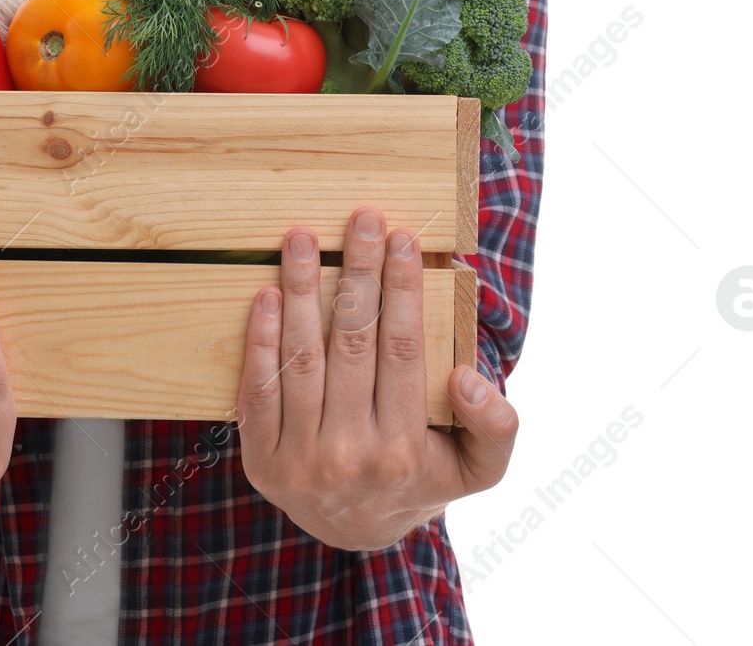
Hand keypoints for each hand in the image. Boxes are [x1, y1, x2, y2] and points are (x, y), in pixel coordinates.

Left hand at [236, 207, 518, 549]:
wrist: (356, 532)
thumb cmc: (421, 480)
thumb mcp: (478, 468)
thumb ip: (495, 426)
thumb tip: (467, 377)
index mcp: (404, 451)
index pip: (404, 351)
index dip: (404, 290)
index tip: (404, 239)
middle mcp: (349, 455)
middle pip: (352, 344)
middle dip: (358, 273)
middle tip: (361, 220)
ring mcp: (298, 458)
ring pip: (302, 359)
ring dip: (301, 291)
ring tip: (304, 239)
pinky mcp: (259, 458)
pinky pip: (258, 389)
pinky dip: (260, 340)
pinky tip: (267, 294)